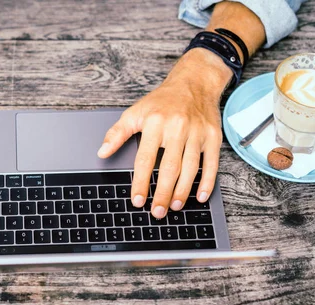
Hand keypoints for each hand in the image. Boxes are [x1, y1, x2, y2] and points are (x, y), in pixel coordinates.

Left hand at [97, 48, 232, 218]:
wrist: (194, 82)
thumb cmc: (162, 101)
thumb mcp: (135, 112)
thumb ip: (117, 133)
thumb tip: (102, 152)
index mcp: (155, 123)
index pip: (145, 159)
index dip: (140, 181)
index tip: (137, 200)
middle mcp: (177, 128)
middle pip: (169, 167)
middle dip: (162, 193)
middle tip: (156, 212)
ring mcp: (197, 133)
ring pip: (190, 168)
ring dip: (182, 191)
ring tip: (173, 207)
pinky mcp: (212, 137)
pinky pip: (211, 163)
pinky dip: (207, 182)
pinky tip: (200, 196)